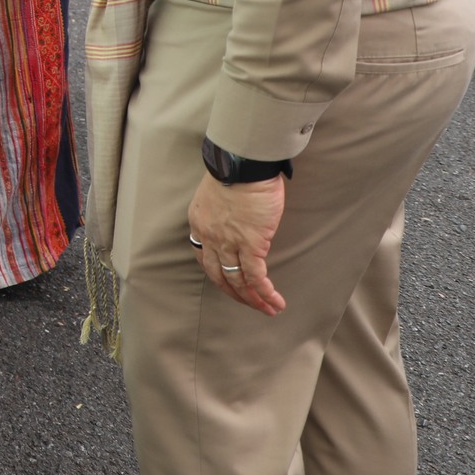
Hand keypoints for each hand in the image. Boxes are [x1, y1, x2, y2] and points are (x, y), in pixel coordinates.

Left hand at [188, 173, 286, 315]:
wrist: (244, 165)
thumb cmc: (236, 171)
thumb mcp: (217, 191)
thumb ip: (222, 209)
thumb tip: (236, 216)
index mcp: (199, 222)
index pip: (203, 256)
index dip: (216, 272)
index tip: (227, 281)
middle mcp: (209, 236)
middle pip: (218, 275)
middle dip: (234, 293)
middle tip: (248, 303)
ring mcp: (229, 243)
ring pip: (238, 280)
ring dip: (253, 299)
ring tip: (267, 310)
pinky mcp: (251, 244)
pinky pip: (256, 277)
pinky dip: (265, 293)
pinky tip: (275, 302)